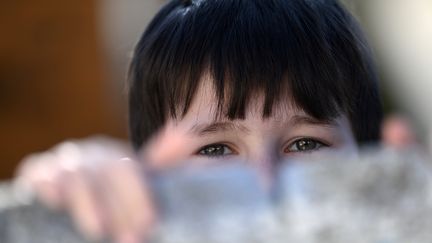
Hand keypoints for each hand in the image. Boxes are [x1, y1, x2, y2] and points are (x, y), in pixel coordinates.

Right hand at [14, 136, 154, 242]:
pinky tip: (53, 199)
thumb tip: (191, 151)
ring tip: (98, 230)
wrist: (87, 191)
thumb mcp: (141, 187)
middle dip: (118, 208)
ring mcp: (65, 162)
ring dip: (87, 204)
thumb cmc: (118, 198)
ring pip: (75, 175)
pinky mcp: (39, 173)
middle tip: (131, 239)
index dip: (137, 197)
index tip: (150, 223)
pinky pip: (36, 170)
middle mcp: (91, 156)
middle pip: (103, 174)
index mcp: (117, 159)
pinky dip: (42, 181)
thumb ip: (164, 171)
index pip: (127, 170)